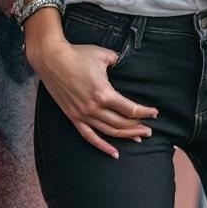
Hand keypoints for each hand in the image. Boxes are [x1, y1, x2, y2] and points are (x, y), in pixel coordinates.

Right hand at [29, 38, 158, 158]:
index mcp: (104, 93)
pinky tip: (114, 153)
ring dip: (126, 136)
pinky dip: (103, 146)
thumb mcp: (104, 55)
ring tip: (138, 138)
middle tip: (149, 130)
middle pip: (122, 123)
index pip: (130, 109)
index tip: (154, 113)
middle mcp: (94, 108)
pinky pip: (90, 136)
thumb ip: (118, 61)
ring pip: (109, 132)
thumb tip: (124, 64)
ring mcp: (83, 114)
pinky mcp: (73, 116)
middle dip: (138, 127)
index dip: (145, 112)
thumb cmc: (78, 54)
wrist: (52, 58)